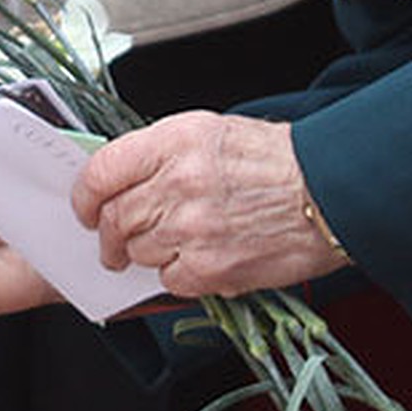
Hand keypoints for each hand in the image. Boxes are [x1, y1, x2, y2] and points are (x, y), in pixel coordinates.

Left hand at [71, 111, 347, 297]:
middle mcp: (178, 183)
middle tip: (111, 240)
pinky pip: (168, 279)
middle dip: (106, 232)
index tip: (84, 207)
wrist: (327, 191)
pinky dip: (174, 274)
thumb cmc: (269, 159)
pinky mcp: (213, 268)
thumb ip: (156, 152)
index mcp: (172, 141)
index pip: (102, 172)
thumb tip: (115, 179)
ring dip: (143, 251)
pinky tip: (195, 258)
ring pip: (137, 250)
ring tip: (167, 242)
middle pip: (114, 217)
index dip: (84, 195)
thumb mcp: (204, 131)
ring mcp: (194, 228)